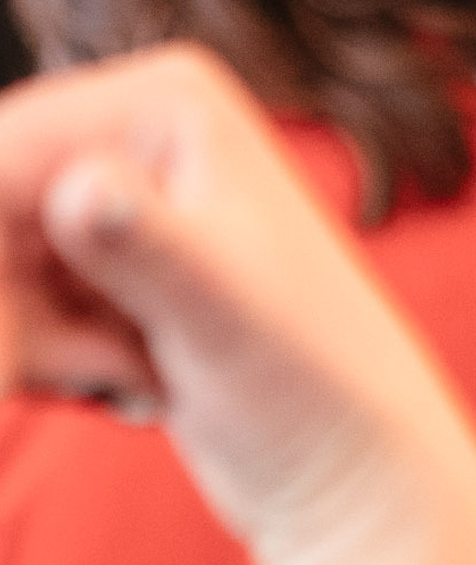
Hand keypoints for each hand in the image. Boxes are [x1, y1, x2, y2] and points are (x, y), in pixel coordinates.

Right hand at [0, 45, 475, 564]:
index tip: (13, 364)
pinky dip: (55, 359)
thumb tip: (83, 187)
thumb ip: (147, 247)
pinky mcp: (110, 262)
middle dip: (20, 316)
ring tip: (146, 375)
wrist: (352, 465)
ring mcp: (123, 193)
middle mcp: (139, 124)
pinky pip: (18, 310)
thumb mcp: (220, 315)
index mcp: (166, 98)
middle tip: (110, 372)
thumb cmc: (310, 389)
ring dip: (41, 346)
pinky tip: (146, 381)